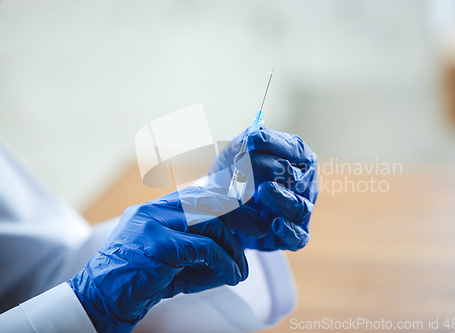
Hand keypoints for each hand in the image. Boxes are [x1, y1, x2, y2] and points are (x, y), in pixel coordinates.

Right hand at [69, 189, 247, 332]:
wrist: (100, 302)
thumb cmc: (139, 283)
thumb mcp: (173, 261)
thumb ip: (199, 248)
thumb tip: (236, 251)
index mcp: (154, 209)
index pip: (198, 193)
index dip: (227, 201)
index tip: (248, 214)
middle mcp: (152, 209)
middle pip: (208, 201)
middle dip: (238, 216)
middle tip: (258, 232)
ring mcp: (153, 223)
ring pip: (210, 223)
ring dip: (233, 249)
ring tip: (240, 271)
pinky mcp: (158, 243)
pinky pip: (204, 248)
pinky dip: (224, 263)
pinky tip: (232, 277)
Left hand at [209, 127, 317, 250]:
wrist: (222, 213)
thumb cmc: (233, 178)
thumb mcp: (233, 157)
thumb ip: (243, 143)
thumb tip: (254, 135)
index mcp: (296, 160)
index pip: (294, 148)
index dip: (274, 143)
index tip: (252, 141)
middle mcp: (304, 185)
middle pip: (298, 177)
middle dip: (274, 172)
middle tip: (246, 168)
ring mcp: (300, 211)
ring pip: (300, 206)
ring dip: (282, 198)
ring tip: (264, 191)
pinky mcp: (293, 236)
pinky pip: (298, 236)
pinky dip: (289, 230)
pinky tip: (275, 224)